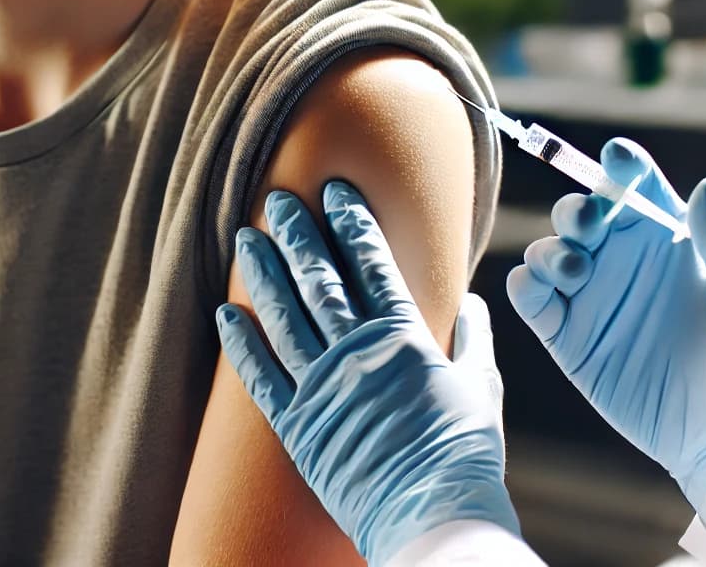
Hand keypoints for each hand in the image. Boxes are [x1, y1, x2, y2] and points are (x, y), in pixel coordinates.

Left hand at [216, 181, 519, 565]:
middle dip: (297, 233)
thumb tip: (474, 305)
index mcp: (404, 337)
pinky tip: (225, 313)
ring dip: (262, 273)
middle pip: (320, 278)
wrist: (434, 516)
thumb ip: (474, 341)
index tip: (335, 189)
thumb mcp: (481, 389)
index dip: (352, 222)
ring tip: (246, 238)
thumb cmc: (464, 455)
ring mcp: (322, 388)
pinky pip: (259, 378)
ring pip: (283, 316)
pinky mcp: (297, 426)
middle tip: (277, 197)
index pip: (372, 263)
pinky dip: (240, 344)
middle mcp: (357, 352)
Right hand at [506, 138, 705, 519]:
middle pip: (580, 211)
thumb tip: (704, 187)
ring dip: (551, 250)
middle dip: (576, 208)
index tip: (618, 159)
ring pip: (546, 249)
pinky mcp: (564, 333)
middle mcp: (620, 258)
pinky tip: (547, 294)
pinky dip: (526, 285)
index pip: (634, 185)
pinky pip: (528, 296)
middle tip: (589, 226)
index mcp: (663, 237)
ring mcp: (588, 294)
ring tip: (576, 272)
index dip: (621, 164)